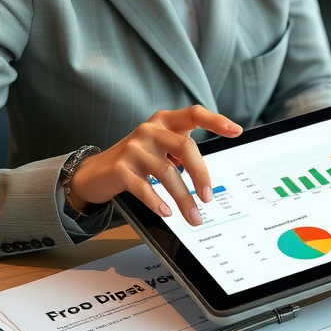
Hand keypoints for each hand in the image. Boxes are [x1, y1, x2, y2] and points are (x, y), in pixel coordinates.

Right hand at [68, 105, 242, 225]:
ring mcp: (133, 147)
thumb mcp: (160, 148)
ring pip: (167, 172)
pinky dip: (156, 201)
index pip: (194, 113)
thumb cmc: (137, 160)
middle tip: (209, 197)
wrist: (95, 172)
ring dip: (184, 198)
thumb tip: (209, 177)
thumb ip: (183, 151)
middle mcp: (150, 130)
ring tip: (194, 216)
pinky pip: (143, 187)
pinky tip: (167, 212)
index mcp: (164, 121)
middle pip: (185, 146)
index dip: (215, 120)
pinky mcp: (120, 168)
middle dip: (201, 174)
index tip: (236, 131)